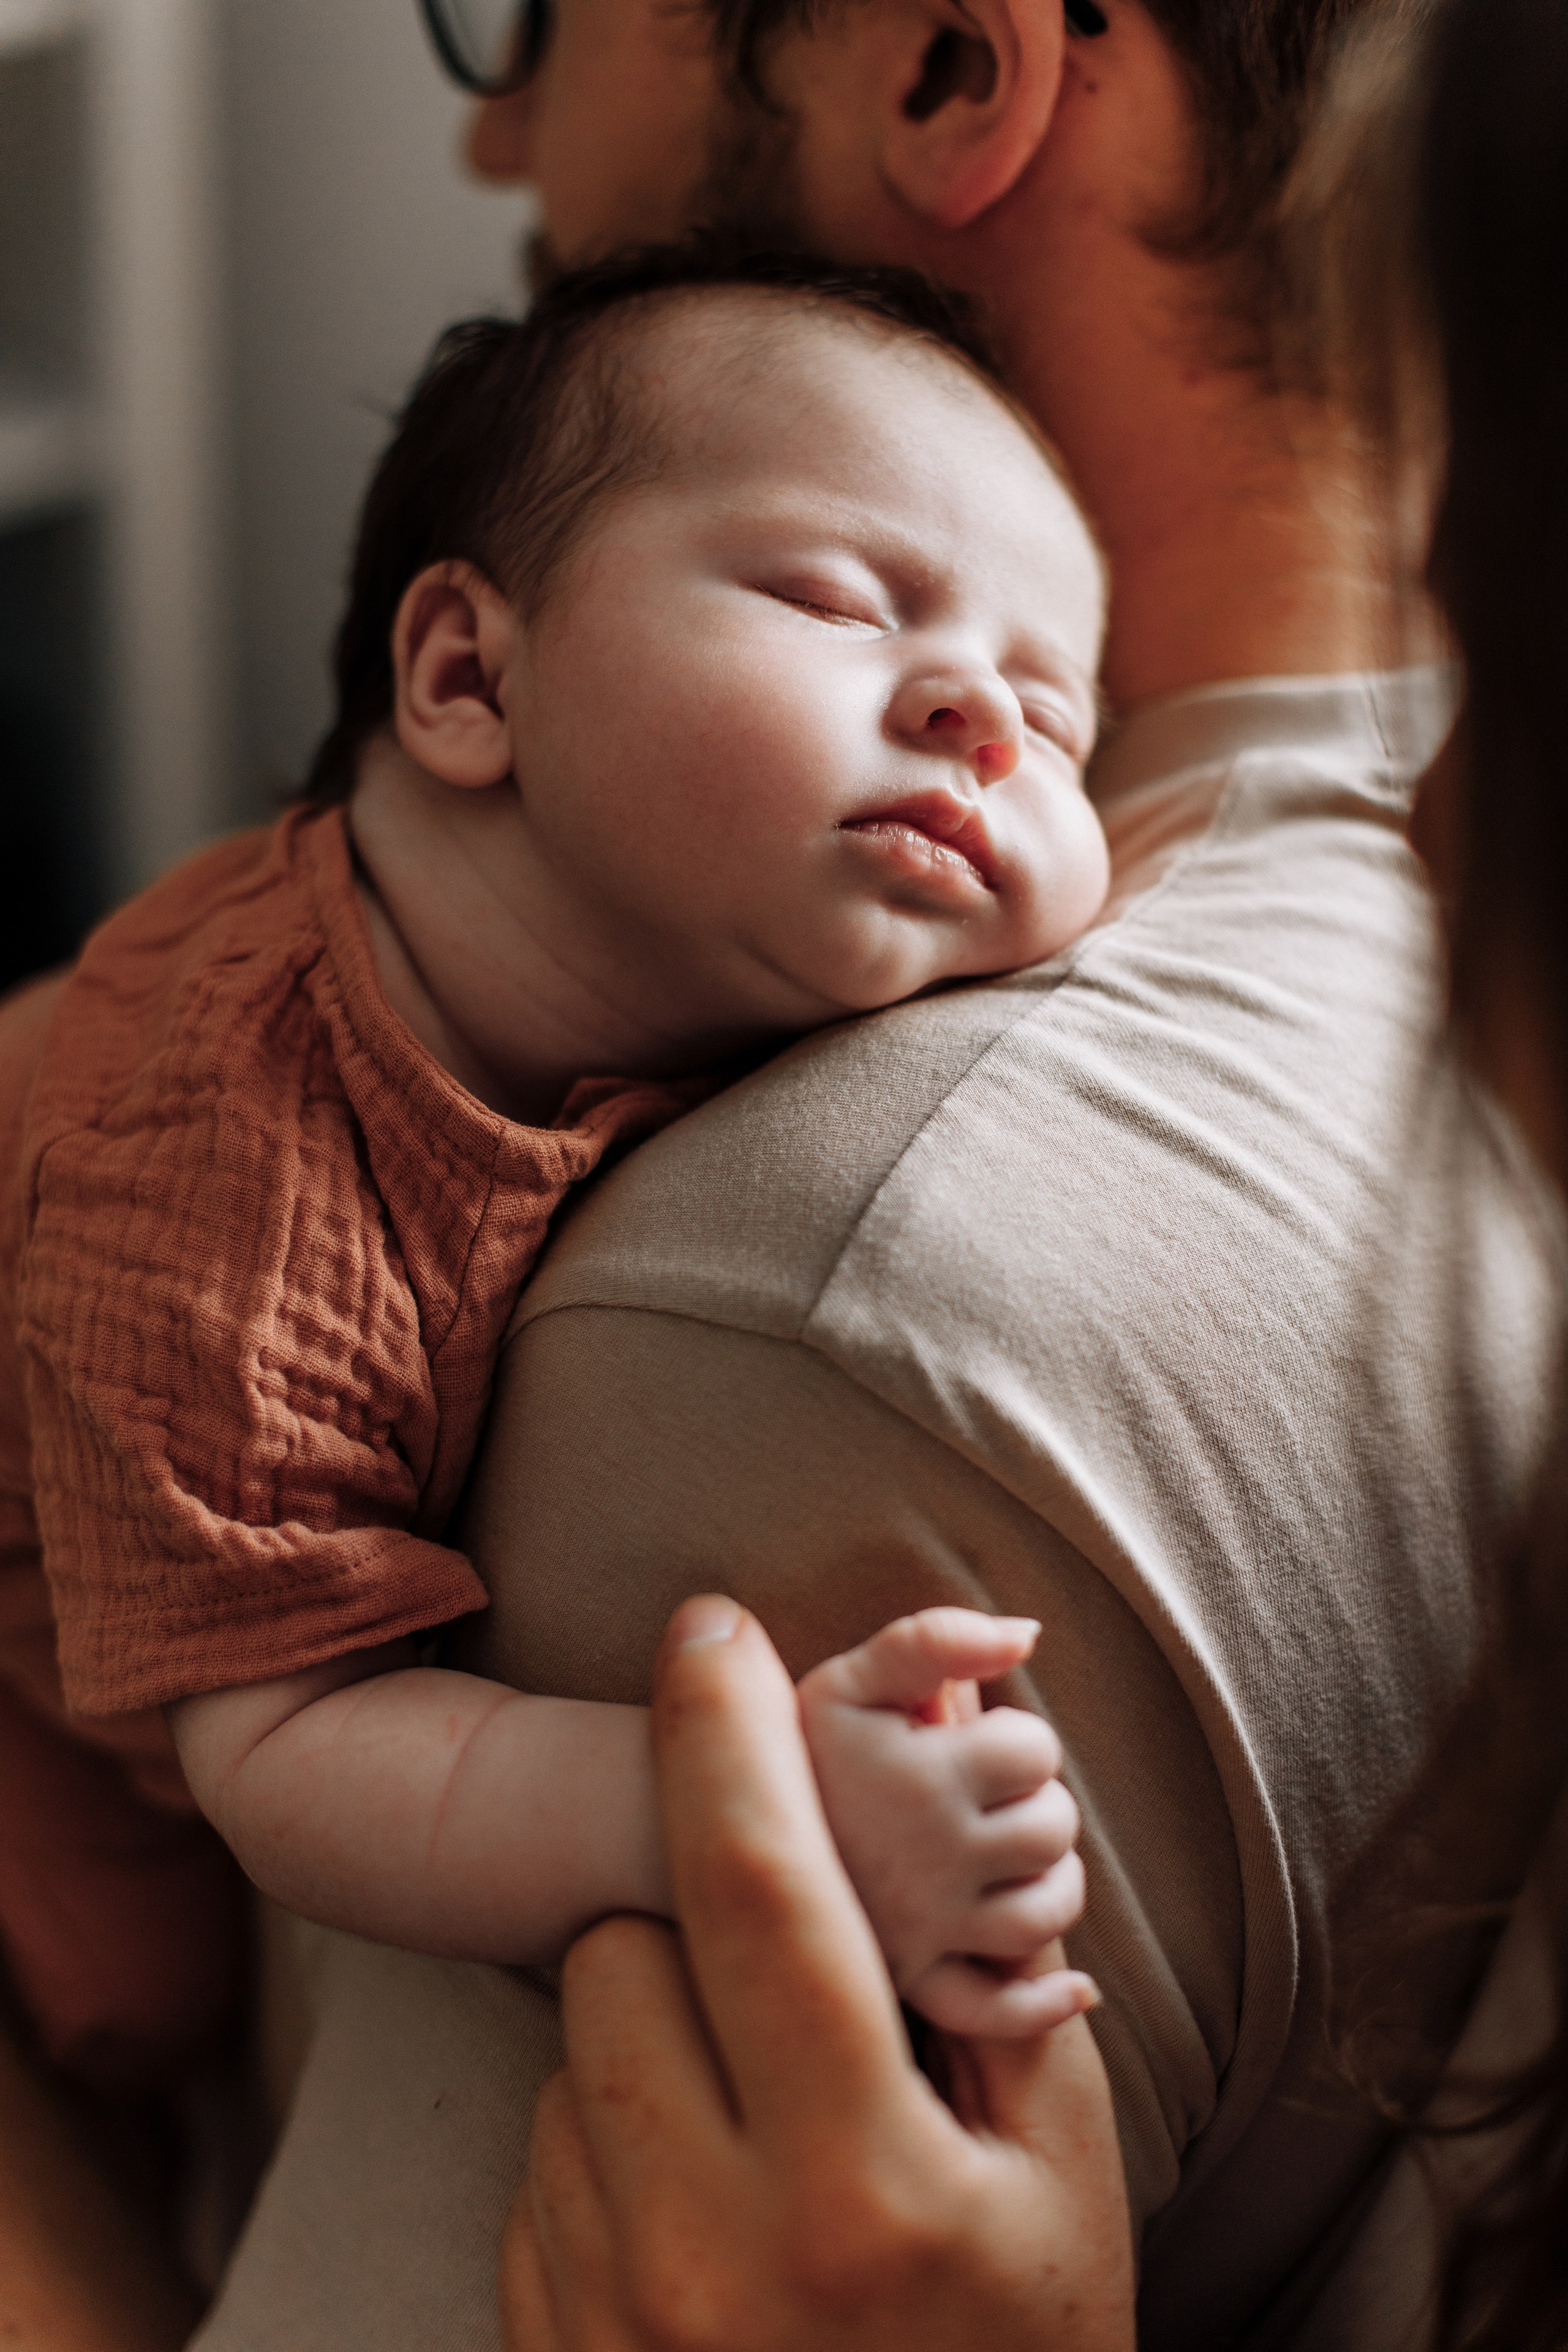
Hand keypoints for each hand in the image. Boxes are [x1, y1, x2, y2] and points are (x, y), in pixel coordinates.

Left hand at [502, 1596, 1134, 2351]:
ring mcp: (607, 2311)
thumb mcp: (1062, 2178)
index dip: (727, 1728)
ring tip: (761, 2126)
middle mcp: (705, 2248)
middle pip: (624, 1949)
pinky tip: (709, 2211)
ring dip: (656, 2036)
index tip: (712, 1623)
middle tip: (784, 1972)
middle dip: (693, 1913)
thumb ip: (1002, 1969)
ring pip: (575, 2049)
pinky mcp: (549, 2345)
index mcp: (857, 2184)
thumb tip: (952, 1754)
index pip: (756, 1887)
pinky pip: (544, 2156)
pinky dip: (617, 2139)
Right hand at [798, 1608, 1094, 2034]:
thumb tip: (1030, 1635)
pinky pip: (998, 2012)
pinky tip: (1073, 1987)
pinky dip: (1044, 2004)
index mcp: (926, 1777)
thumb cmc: (789, 1745)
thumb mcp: (852, 1674)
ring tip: (1006, 1856)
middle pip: (1053, 1828)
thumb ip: (938, 1638)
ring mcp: (927, 1929)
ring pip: (1045, 1913)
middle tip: (983, 1796)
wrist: (698, 1834)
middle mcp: (933, 1859)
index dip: (1015, 1738)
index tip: (969, 1742)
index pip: (1036, 1749)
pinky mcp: (912, 1984)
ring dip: (1048, 1882)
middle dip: (1034, 1803)